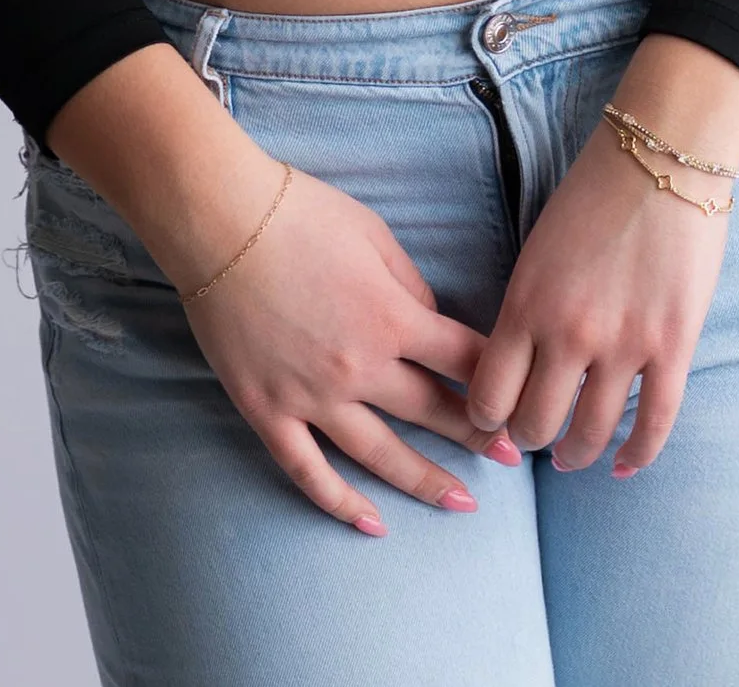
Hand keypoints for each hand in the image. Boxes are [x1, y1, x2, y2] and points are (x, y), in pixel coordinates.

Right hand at [183, 161, 522, 532]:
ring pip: (380, 454)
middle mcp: (359, 366)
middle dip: (478, 435)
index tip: (518, 398)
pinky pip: (308, 471)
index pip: (463, 359)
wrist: (220, 221)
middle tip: (512, 458)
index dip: (497, 380)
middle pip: (432, 410)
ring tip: (462, 503)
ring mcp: (311, 395)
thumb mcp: (374, 234)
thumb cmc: (299, 213)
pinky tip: (373, 524)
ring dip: (425, 480)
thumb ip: (409, 285)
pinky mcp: (267, 410)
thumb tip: (428, 321)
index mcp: (391, 316)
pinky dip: (341, 503)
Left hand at [466, 34, 738, 475]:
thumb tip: (513, 371)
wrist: (662, 156)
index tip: (495, 421)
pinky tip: (622, 464)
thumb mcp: (537, 250)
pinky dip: (636, 455)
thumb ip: (525, 310)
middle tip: (536, 435)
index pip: (488, 397)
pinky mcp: (672, 345)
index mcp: (525, 303)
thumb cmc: (594, 194)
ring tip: (573, 454)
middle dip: (530, 439)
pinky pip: (653, 423)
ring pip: (589, 434)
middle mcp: (568, 333)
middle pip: (534, 426)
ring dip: (576, 454)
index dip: (487, 421)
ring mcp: (623, 343)